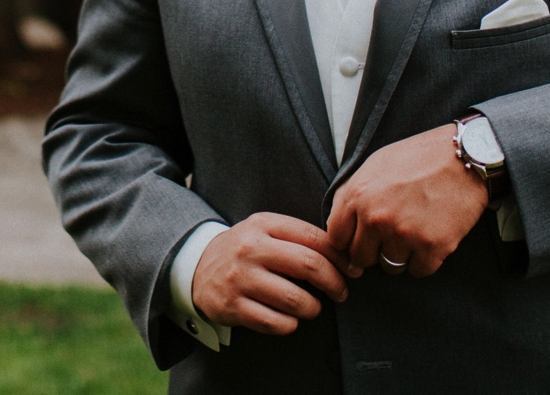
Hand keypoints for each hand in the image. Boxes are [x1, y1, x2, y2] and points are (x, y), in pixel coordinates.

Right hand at [189, 212, 350, 335]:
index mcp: (263, 225)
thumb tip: (344, 255)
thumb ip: (298, 236)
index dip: (340, 256)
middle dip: (335, 282)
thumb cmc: (245, 251)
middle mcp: (250, 249)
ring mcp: (240, 278)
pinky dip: (291, 325)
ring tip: (312, 307)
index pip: (313, 237)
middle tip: (341, 292)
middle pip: (310, 265)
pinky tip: (289, 319)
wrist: (197, 268)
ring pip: (296, 300)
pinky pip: (277, 323)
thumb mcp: (265, 231)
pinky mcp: (233, 306)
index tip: (352, 269)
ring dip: (313, 308)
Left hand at [328, 124, 488, 277]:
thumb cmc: (418, 158)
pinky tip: (430, 239)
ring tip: (413, 232)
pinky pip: (419, 270)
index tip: (359, 240)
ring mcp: (404, 234)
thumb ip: (352, 194)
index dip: (347, 242)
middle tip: (389, 237)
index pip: (336, 239)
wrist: (464, 157)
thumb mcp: (374, 165)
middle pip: (360, 259)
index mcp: (357, 196)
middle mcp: (376, 218)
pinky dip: (425, 260)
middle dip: (372, 251)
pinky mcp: (433, 246)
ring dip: (400, 255)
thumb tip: (339, 222)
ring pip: (390, 267)